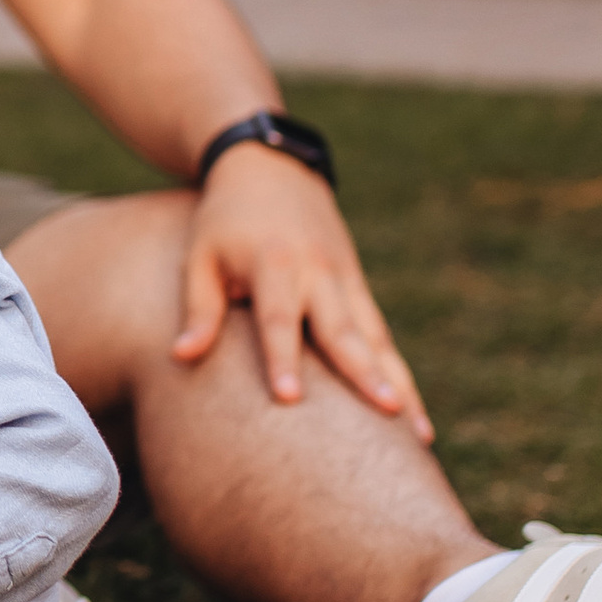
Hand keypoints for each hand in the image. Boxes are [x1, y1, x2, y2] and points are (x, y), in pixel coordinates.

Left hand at [172, 145, 430, 437]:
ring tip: (418, 433)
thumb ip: (199, 309)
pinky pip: (381, 337)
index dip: (283, 358)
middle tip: (387, 415)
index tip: (290, 398)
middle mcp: (318, 274)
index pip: (279, 318)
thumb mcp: (200, 256)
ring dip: (398, 384)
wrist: (270, 168)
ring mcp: (345, 281)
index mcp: (274, 264)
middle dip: (365, 375)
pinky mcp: (358, 287)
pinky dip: (398, 373)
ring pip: (376, 339)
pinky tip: (414, 416)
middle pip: (344, 331)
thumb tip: (182, 358)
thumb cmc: (224, 221)